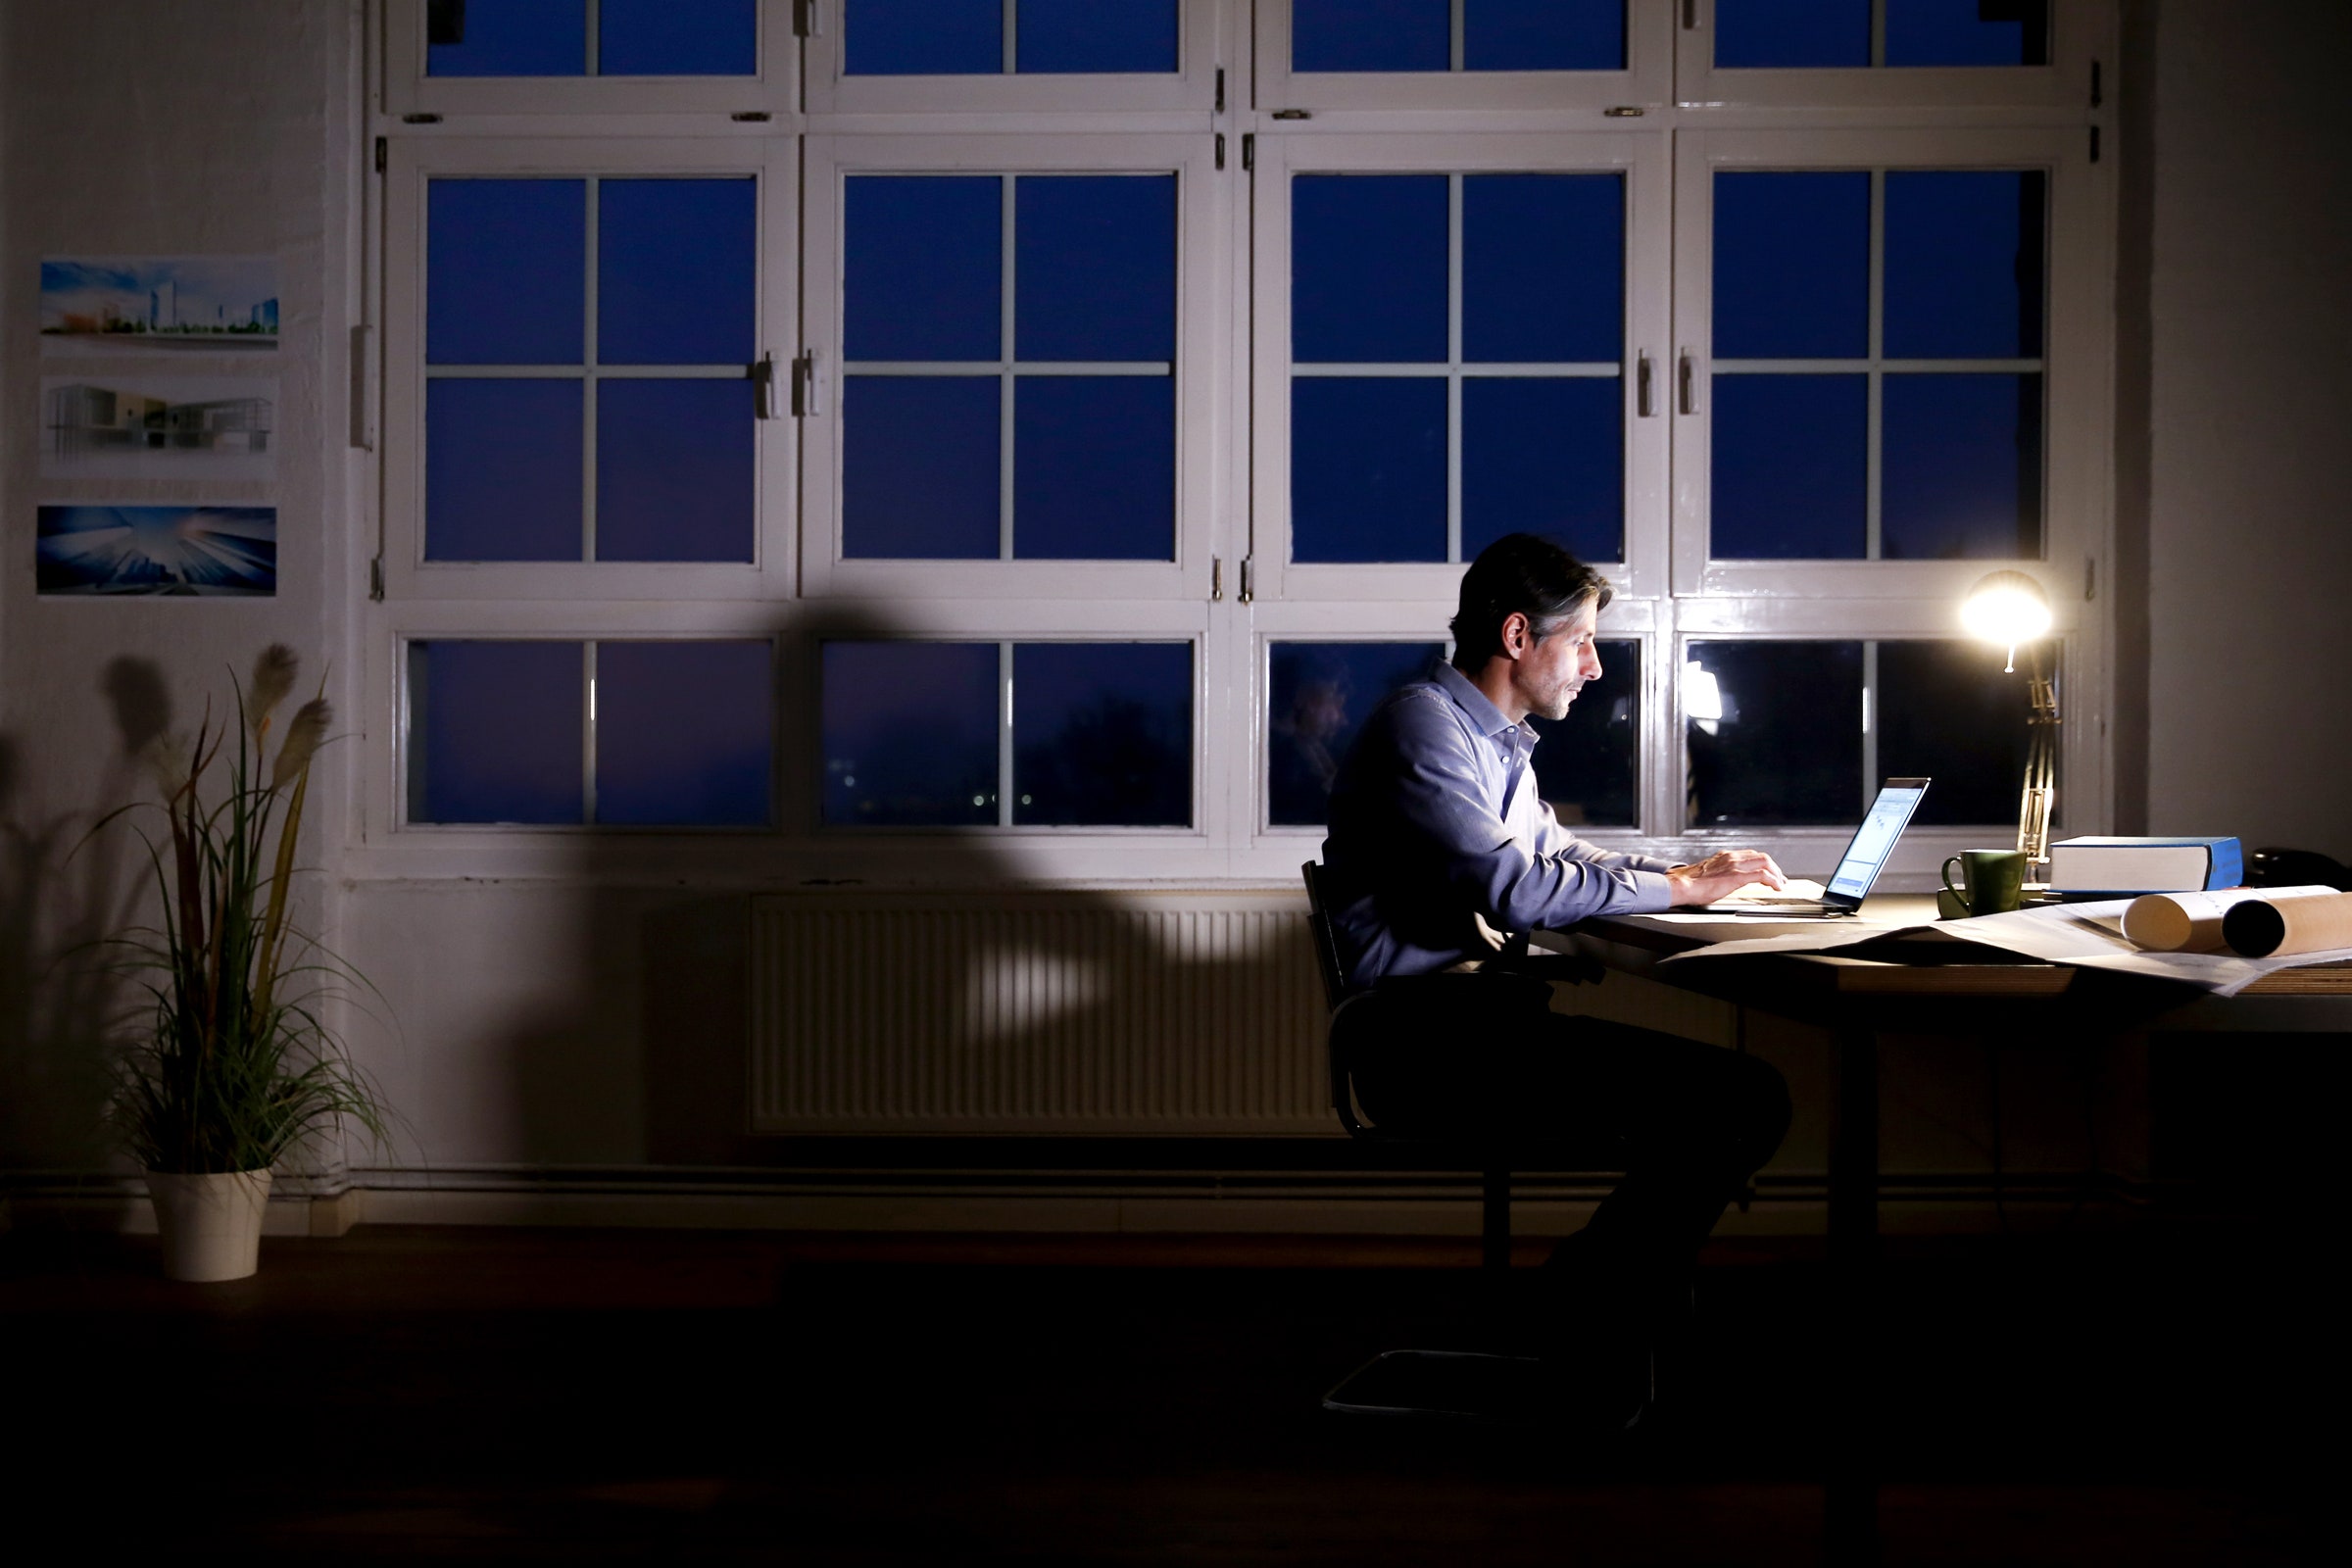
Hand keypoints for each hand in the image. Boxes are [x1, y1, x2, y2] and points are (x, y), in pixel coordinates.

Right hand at [1665, 849, 1787, 906]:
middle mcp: (1731, 857)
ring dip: (1776, 873)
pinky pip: (1762, 875)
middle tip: (1779, 879)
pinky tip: (1776, 887)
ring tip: (1780, 884)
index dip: (1763, 864)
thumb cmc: (1688, 883)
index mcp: (1724, 856)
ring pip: (1765, 862)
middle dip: (1774, 868)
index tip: (1768, 873)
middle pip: (1761, 856)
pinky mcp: (1736, 877)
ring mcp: (1734, 865)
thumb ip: (1716, 874)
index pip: (1750, 855)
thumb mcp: (1706, 874)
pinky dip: (1773, 880)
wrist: (1681, 885)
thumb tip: (1717, 883)